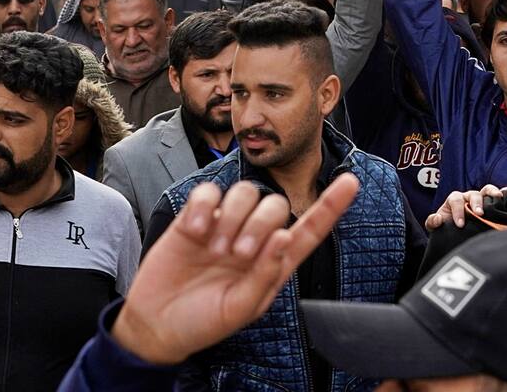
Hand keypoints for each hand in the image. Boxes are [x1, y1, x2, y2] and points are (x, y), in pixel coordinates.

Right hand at [111, 176, 358, 365]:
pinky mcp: (195, 217)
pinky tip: (195, 231)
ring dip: (232, 218)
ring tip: (214, 249)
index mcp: (272, 263)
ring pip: (245, 192)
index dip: (331, 207)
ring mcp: (224, 225)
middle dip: (260, 224)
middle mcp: (253, 239)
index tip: (351, 182)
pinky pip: (209, 192)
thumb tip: (286, 237)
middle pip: (275, 204)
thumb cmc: (202, 322)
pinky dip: (204, 206)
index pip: (310, 230)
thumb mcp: (239, 310)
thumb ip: (265, 275)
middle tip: (236, 255)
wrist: (155, 324)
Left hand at [424, 184, 504, 230]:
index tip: (460, 224)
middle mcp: (467, 197)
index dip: (458, 211)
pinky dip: (497, 193)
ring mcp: (479, 199)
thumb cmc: (446, 226)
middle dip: (475, 203)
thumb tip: (437, 219)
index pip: (456, 201)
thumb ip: (432, 222)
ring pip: (484, 191)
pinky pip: (494, 194)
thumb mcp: (435, 226)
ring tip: (496, 201)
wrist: (455, 231)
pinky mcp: (488, 204)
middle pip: (472, 194)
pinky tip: (501, 197)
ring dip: (489, 196)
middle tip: (478, 214)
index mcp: (454, 200)